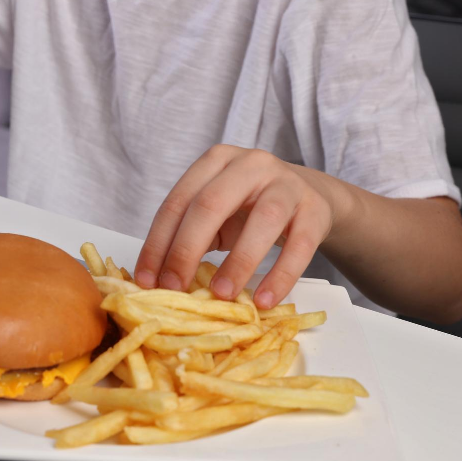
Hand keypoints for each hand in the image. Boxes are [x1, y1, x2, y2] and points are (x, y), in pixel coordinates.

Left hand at [134, 145, 352, 309]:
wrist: (310, 195)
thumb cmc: (250, 207)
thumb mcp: (217, 212)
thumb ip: (189, 234)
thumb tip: (158, 280)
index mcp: (215, 161)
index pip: (178, 202)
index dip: (158, 243)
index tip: (146, 280)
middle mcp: (250, 164)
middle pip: (210, 204)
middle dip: (186, 250)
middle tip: (174, 289)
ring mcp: (286, 183)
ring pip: (262, 220)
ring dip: (237, 262)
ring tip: (221, 295)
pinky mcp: (315, 209)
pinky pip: (299, 245)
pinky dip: (281, 275)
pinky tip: (265, 299)